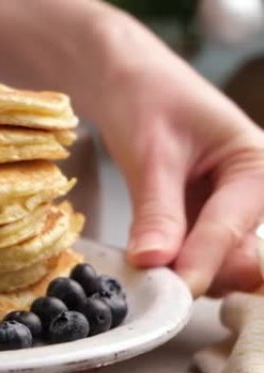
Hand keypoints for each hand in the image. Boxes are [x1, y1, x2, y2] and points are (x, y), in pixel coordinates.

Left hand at [100, 50, 263, 296]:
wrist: (124, 81)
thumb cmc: (144, 99)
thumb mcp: (151, 153)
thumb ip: (156, 209)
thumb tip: (153, 262)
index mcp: (257, 165)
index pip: (231, 225)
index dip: (202, 260)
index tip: (176, 288)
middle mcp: (252, 192)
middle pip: (237, 254)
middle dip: (199, 270)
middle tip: (156, 280)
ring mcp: (226, 209)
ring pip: (216, 260)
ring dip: (183, 270)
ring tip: (144, 266)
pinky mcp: (200, 218)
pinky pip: (192, 251)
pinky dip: (170, 260)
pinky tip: (145, 258)